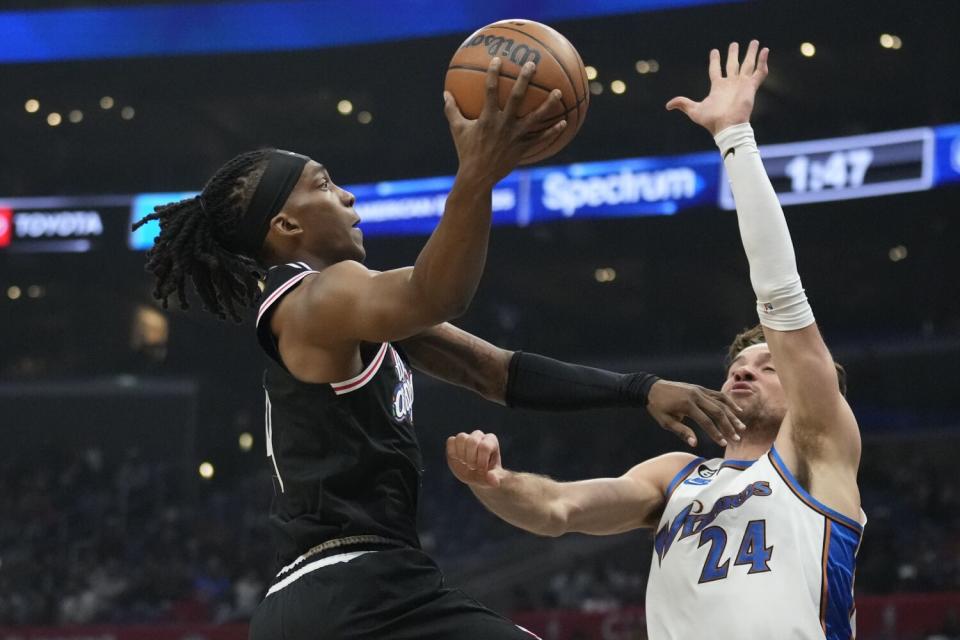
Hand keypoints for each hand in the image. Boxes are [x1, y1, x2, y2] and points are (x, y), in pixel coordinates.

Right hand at [444, 58, 566, 186]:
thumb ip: (451, 110)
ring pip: (535, 118)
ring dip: (548, 105)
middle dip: (524, 80)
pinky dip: (552, 131)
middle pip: (516, 98)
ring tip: (559, 92)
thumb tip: (445, 93)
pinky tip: (564, 121)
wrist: (477, 177)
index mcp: (487, 118)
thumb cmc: (466, 151)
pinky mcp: (523, 149)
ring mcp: (515, 137)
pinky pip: (540, 139)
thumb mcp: (457, 130)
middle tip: (532, 65)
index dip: (493, 74)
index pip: (489, 91)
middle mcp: (503, 125)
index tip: (498, 59)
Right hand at [446, 430, 505, 488]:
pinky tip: (458, 460)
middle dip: (471, 458)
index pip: (484, 447)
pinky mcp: (455, 442)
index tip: (481, 471)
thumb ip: (493, 480)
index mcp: (491, 441)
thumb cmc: (486, 475)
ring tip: (465, 463)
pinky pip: (451, 441)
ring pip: (461, 438)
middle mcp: (479, 436)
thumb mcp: (491, 479)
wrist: (476, 476)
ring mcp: (467, 437)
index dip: (481, 462)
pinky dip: (452, 452)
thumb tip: (494, 481)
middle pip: (472, 441)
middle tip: (472, 467)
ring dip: (461, 454)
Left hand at [646, 380, 745, 447]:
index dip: (715, 433)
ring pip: (720, 403)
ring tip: (741, 427)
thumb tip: (695, 444)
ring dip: (732, 415)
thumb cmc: (657, 408)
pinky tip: (737, 411)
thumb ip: (682, 431)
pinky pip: (718, 395)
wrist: (651, 388)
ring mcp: (699, 390)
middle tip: (736, 438)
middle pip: (717, 411)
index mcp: (687, 405)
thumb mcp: (666, 422)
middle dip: (728, 426)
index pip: (706, 421)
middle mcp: (696, 396)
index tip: (723, 443)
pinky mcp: (700, 389)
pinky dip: (728, 402)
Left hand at [665, 40, 768, 135]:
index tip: (714, 51)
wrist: (727, 126)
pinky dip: (763, 61)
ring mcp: (741, 85)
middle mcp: (731, 84)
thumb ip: (683, 104)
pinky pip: (759, 72)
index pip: (715, 70)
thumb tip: (668, 105)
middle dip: (734, 54)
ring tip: (755, 42)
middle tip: (735, 44)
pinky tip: (766, 51)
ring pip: (748, 65)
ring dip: (751, 53)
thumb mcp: (694, 111)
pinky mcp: (751, 87)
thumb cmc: (711, 121)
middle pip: (733, 65)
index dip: (715, 60)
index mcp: (718, 87)